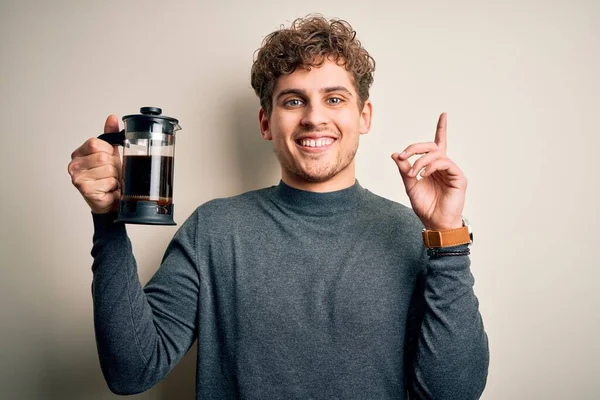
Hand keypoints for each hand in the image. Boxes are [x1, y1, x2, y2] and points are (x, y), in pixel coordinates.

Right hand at [68, 115, 121, 213]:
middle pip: (103, 157)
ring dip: (114, 177)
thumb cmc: (109, 178)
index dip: (108, 152)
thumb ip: (110, 135)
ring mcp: (77, 177)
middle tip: (110, 174)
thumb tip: (112, 118)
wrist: (110, 200)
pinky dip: (112, 186)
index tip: (109, 159)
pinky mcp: (84, 189)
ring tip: (109, 181)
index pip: (95, 143)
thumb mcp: (111, 154)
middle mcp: (74, 165)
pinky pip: (108, 182)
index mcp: (79, 153)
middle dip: (113, 166)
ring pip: (108, 169)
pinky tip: (108, 189)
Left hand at [392, 113, 466, 230]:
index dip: (441, 129)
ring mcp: (452, 171)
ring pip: (436, 154)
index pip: (437, 144)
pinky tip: (423, 175)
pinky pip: (444, 163)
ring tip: (413, 174)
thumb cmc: (425, 206)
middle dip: (416, 147)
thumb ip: (404, 169)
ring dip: (420, 161)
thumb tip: (395, 154)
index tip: (444, 114)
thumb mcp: (410, 185)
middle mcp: (443, 166)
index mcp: (433, 167)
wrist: (435, 223)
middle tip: (404, 155)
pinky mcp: (458, 177)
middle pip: (432, 146)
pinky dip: (431, 166)